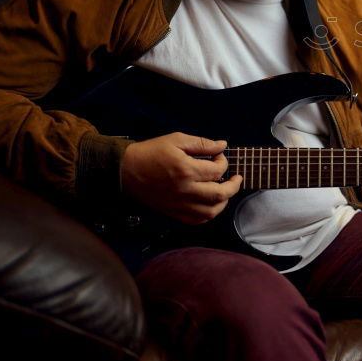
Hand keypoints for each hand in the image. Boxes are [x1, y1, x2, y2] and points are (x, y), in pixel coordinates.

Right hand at [121, 132, 241, 224]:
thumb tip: (222, 145)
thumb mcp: (176, 140)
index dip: (223, 161)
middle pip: (220, 194)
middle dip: (234, 186)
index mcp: (186, 170)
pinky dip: (209, 214)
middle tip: (236, 178)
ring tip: (226, 191)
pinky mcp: (173, 212)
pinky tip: (211, 204)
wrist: (126, 170)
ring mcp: (179, 204)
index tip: (218, 156)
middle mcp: (185, 190)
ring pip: (212, 211)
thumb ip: (202, 143)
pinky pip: (197, 220)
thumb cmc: (150, 153)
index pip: (217, 170)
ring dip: (224, 201)